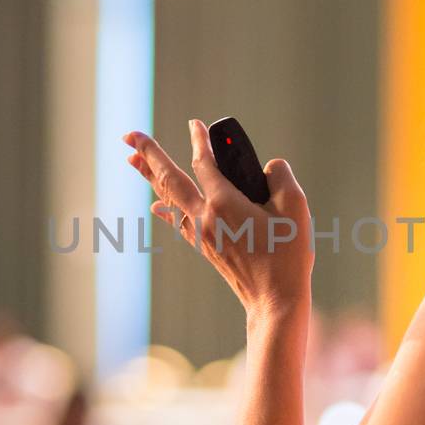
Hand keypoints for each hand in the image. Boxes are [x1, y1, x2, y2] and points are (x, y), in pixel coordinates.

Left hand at [123, 120, 312, 315]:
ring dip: (150, 176)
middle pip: (169, 179)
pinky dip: (166, 207)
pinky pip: (178, 221)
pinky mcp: (205, 248)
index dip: (200, 140)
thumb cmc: (287, 256)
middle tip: (129, 136)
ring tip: (133, 159)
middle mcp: (204, 217)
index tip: (195, 123)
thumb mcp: (295, 208)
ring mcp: (200, 235)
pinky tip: (156, 204)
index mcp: (223, 203)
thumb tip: (268, 167)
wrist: (274, 301)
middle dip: (150, 154)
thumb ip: (280, 177)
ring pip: (168, 198)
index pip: (205, 162)